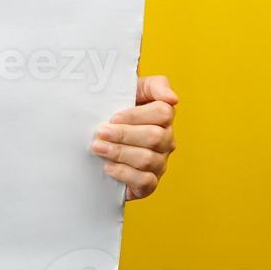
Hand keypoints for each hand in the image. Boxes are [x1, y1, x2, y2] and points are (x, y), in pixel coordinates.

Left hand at [89, 74, 177, 201]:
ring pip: (148, 159)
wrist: (99, 140)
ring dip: (119, 153)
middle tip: (100, 132)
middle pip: (155, 137)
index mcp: (163, 116)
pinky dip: (124, 173)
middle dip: (124, 135)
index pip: (163, 112)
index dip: (137, 116)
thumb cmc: (115, 111)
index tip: (113, 117)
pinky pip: (145, 182)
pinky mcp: (149, 184)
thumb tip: (172, 98)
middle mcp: (166, 140)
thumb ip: (154, 85)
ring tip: (98, 148)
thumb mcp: (131, 90)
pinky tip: (108, 167)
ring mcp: (159, 163)